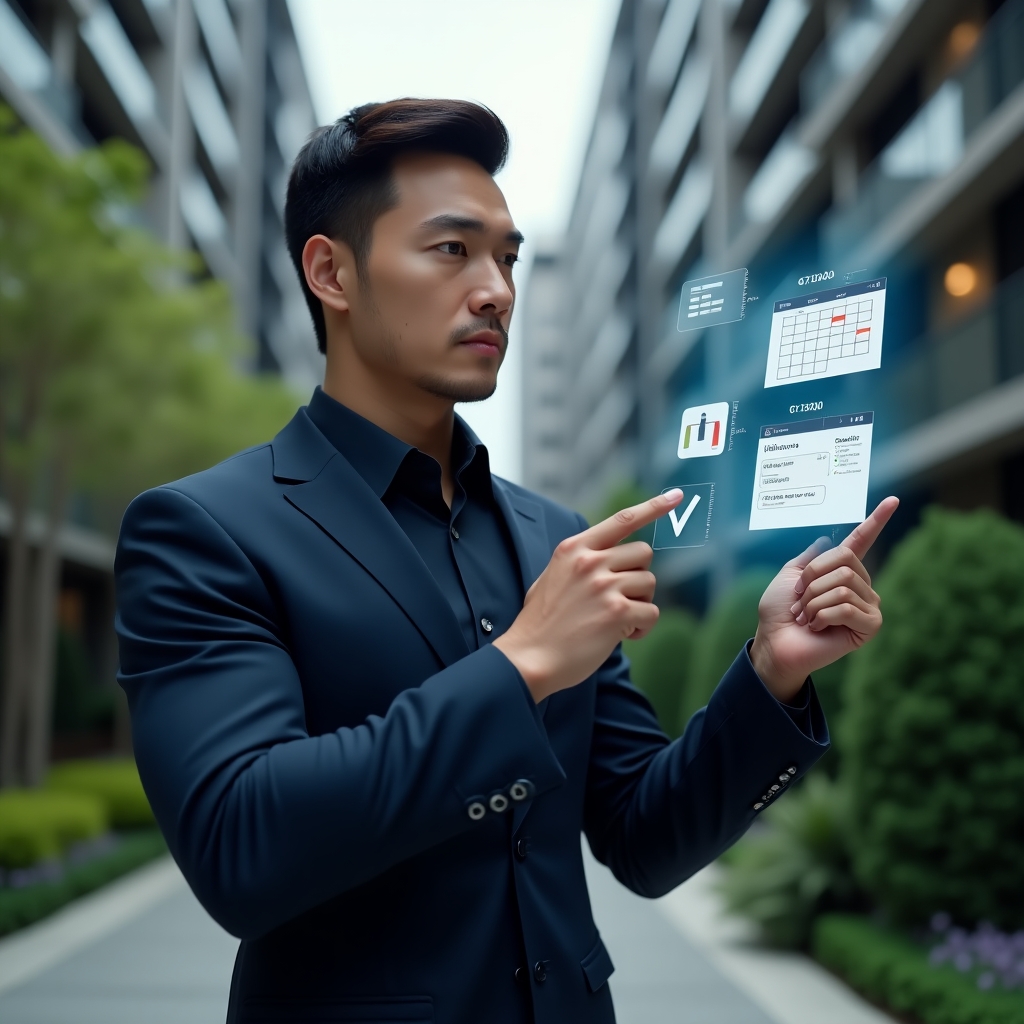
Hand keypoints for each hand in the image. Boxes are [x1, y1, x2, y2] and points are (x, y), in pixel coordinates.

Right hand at [494, 490, 683, 702]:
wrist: (529, 657)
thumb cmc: (540, 623)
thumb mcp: (553, 576)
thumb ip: (581, 561)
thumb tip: (611, 558)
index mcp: (574, 548)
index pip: (622, 520)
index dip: (653, 507)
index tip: (676, 496)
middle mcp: (590, 561)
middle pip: (643, 552)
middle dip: (638, 575)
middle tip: (621, 597)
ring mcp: (604, 585)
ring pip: (649, 583)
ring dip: (640, 603)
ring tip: (617, 620)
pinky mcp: (617, 612)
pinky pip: (651, 613)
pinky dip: (642, 627)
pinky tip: (622, 635)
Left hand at [749, 496, 899, 701]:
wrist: (774, 642)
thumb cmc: (778, 613)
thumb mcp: (788, 577)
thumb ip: (808, 559)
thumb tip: (826, 541)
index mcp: (840, 571)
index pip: (862, 541)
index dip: (876, 521)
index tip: (893, 500)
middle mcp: (859, 586)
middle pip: (844, 562)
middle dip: (812, 580)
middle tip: (800, 601)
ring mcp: (867, 606)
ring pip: (842, 585)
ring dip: (814, 601)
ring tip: (807, 617)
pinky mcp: (869, 626)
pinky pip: (845, 606)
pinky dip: (822, 615)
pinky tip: (817, 628)